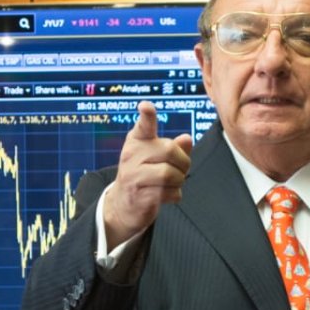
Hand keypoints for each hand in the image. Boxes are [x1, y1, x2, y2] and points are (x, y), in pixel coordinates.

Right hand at [102, 100, 192, 247]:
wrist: (123, 204)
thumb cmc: (144, 175)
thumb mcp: (156, 157)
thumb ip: (174, 147)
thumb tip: (187, 138)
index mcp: (137, 141)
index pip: (143, 126)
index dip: (147, 116)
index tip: (145, 106)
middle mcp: (131, 156)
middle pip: (170, 150)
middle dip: (183, 162)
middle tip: (180, 169)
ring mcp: (133, 176)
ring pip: (170, 174)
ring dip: (179, 180)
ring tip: (173, 183)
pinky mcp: (140, 196)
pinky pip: (169, 193)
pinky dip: (175, 195)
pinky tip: (168, 195)